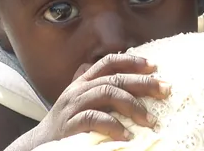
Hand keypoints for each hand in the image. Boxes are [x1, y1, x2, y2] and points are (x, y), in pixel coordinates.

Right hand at [32, 54, 169, 143]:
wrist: (39, 145)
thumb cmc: (68, 125)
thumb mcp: (83, 104)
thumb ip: (100, 92)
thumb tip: (133, 86)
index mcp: (83, 82)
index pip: (108, 62)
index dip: (131, 61)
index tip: (154, 66)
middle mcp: (78, 90)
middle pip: (114, 78)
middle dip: (143, 83)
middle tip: (165, 90)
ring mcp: (73, 106)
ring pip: (107, 93)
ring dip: (133, 105)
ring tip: (150, 120)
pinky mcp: (69, 125)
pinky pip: (94, 118)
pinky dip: (113, 125)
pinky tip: (127, 135)